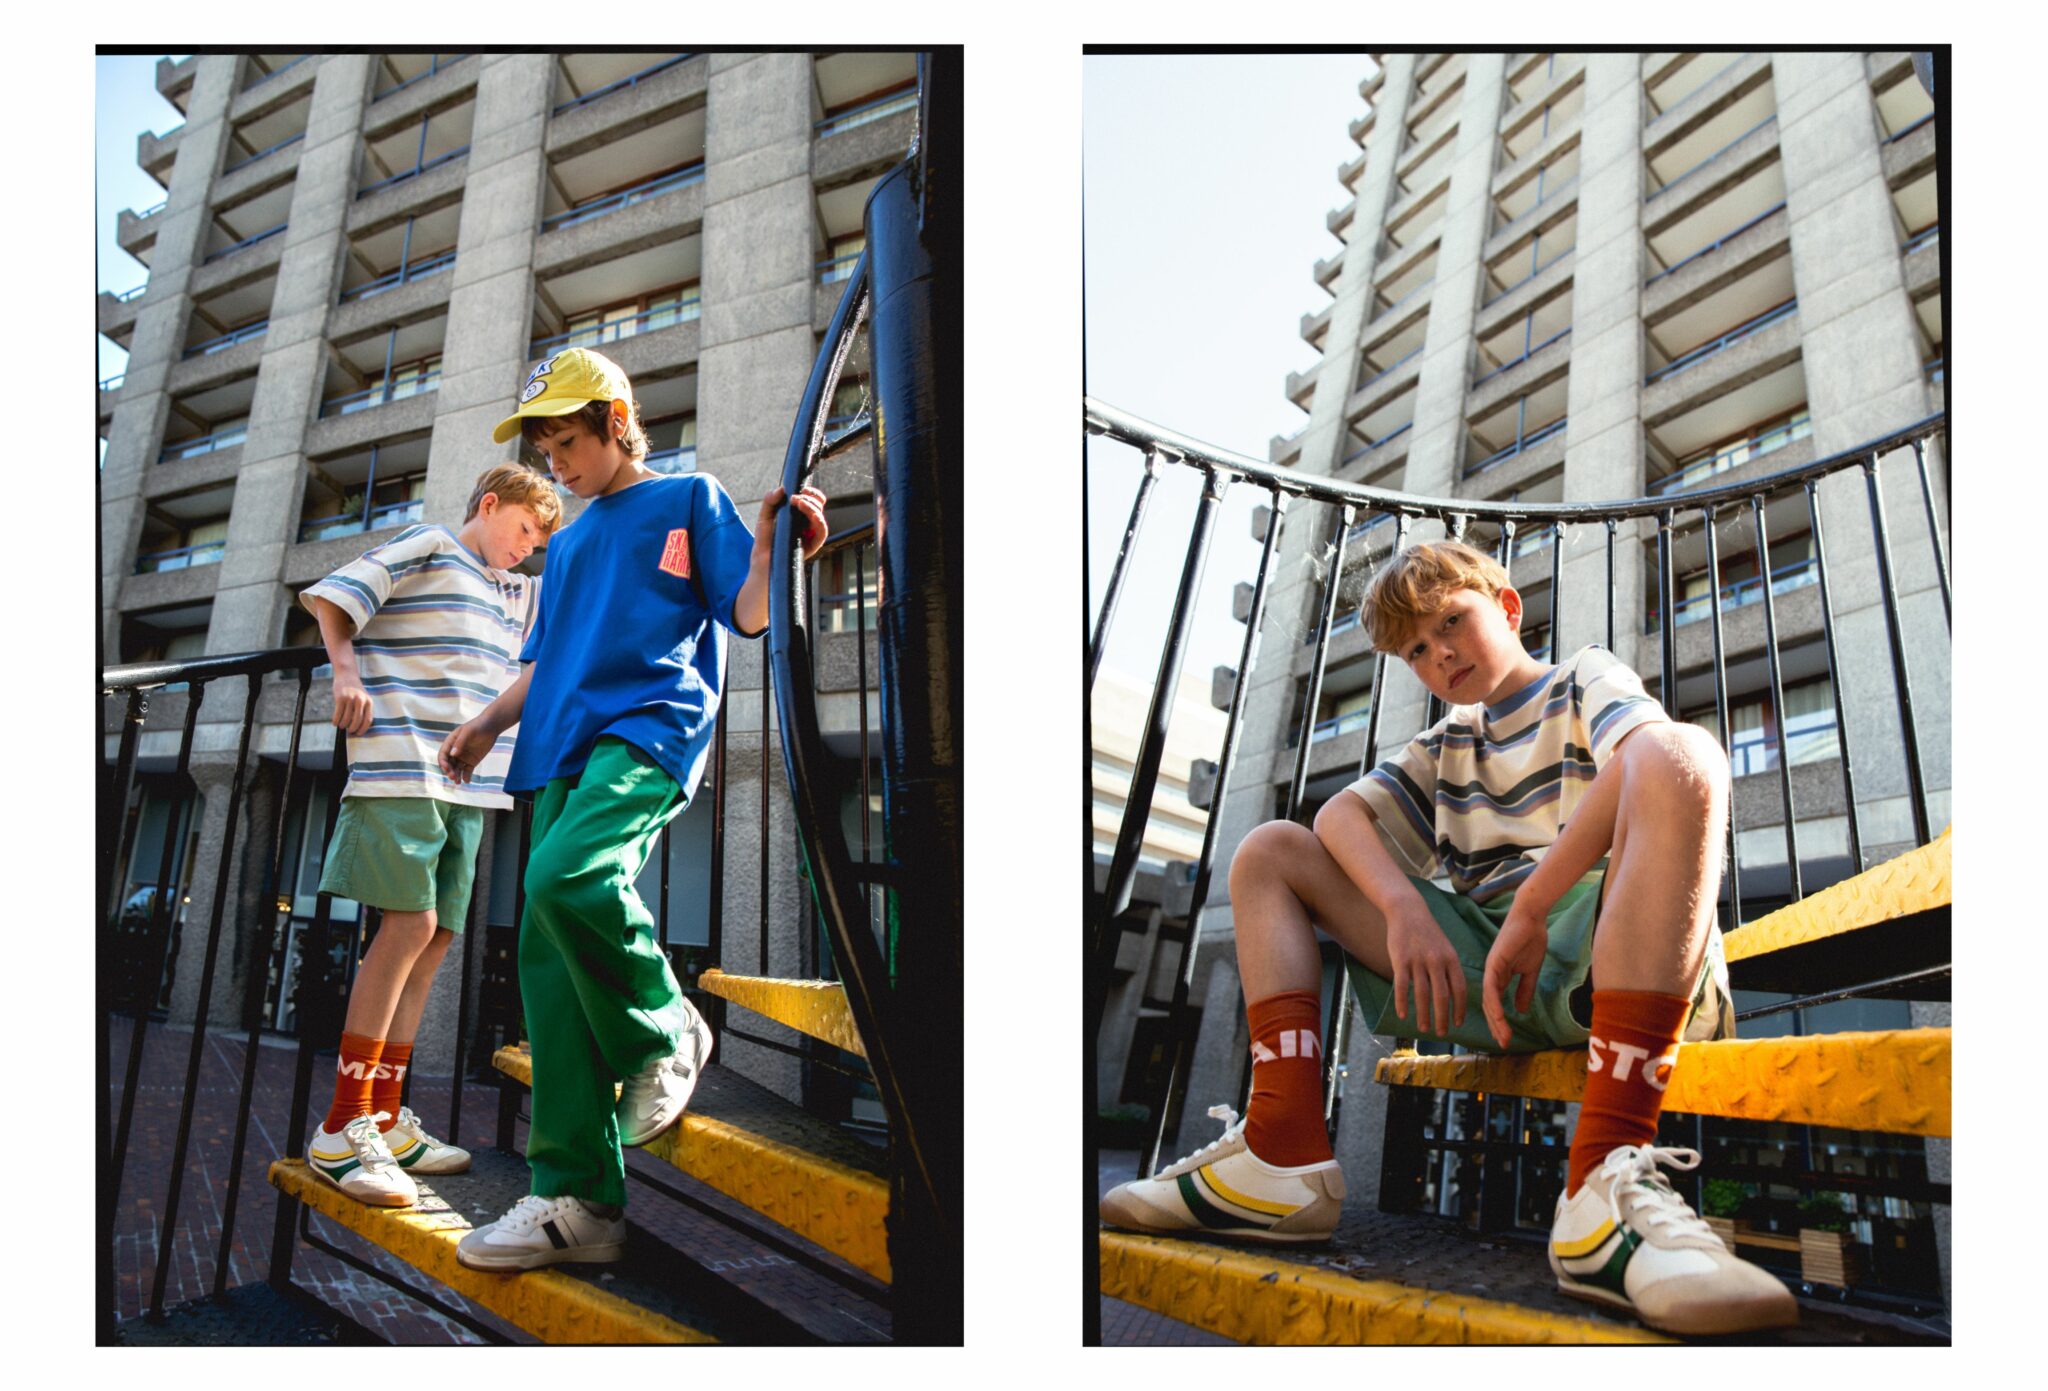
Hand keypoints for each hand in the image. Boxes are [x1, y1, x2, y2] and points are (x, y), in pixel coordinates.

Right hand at [331, 676, 372, 735]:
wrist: (347, 675)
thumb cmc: (355, 690)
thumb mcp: (364, 698)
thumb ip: (364, 709)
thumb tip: (360, 727)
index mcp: (369, 702)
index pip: (368, 720)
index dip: (363, 729)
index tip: (358, 734)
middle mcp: (360, 700)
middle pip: (357, 721)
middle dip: (352, 729)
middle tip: (349, 731)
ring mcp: (350, 699)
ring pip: (346, 718)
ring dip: (343, 725)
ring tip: (342, 726)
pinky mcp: (340, 698)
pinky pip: (338, 714)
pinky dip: (336, 721)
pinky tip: (335, 723)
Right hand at [438, 719, 496, 785]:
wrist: (491, 727)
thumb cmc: (478, 726)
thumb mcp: (468, 732)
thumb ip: (460, 742)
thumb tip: (452, 754)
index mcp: (450, 743)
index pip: (443, 755)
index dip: (443, 763)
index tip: (446, 768)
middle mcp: (455, 752)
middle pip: (449, 764)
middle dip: (449, 771)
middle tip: (453, 777)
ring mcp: (463, 757)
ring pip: (456, 769)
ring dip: (456, 776)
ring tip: (458, 782)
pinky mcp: (471, 762)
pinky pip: (467, 771)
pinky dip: (466, 777)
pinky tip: (467, 781)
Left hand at [755, 484, 829, 562]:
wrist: (763, 560)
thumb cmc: (765, 540)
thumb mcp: (765, 515)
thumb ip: (770, 500)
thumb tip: (782, 489)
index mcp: (799, 515)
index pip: (813, 500)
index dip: (812, 493)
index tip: (803, 489)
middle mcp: (807, 524)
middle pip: (818, 506)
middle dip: (809, 498)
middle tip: (794, 498)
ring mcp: (811, 534)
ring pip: (820, 517)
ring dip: (813, 507)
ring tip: (800, 503)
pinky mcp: (813, 545)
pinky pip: (822, 532)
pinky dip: (820, 522)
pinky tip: (813, 515)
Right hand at [1385, 897, 1467, 1037]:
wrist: (1408, 911)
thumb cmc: (1427, 933)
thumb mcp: (1445, 948)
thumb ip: (1449, 969)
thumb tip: (1453, 996)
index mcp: (1451, 959)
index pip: (1459, 989)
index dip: (1460, 1008)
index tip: (1458, 1023)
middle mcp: (1437, 961)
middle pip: (1442, 996)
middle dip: (1443, 1018)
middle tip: (1442, 1034)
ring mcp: (1418, 960)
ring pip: (1422, 994)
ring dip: (1423, 1015)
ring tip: (1423, 1029)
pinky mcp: (1400, 960)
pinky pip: (1402, 986)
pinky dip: (1402, 1002)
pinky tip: (1401, 1015)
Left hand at [1481, 894, 1551, 1049]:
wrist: (1532, 919)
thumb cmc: (1531, 940)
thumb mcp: (1530, 971)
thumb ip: (1524, 990)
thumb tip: (1521, 1010)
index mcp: (1499, 976)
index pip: (1496, 1004)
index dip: (1500, 1022)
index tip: (1507, 1038)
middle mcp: (1491, 975)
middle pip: (1490, 1006)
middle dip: (1496, 1026)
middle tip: (1503, 1044)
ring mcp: (1491, 969)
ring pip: (1489, 1001)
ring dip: (1496, 1021)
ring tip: (1503, 1037)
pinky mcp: (1494, 963)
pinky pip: (1492, 988)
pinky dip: (1495, 1004)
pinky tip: (1500, 1018)